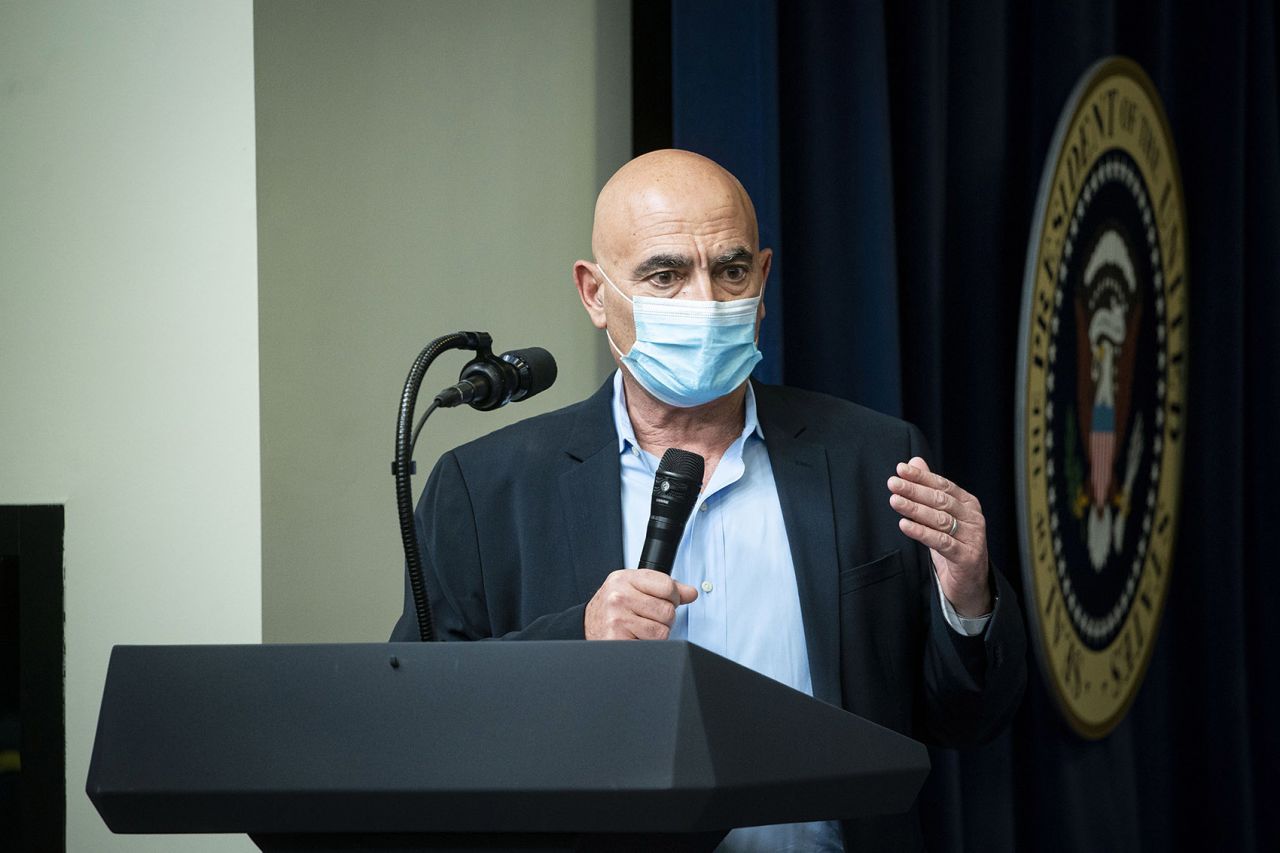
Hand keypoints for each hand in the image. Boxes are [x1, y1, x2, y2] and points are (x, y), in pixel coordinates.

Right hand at [584, 569, 698, 639]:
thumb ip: (664, 587)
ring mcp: (617, 618)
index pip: (667, 585)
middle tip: (649, 618)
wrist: (586, 625)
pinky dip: (647, 645)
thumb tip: (691, 592)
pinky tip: (635, 638)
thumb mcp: (635, 587)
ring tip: (641, 629)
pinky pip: (651, 645)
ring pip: (662, 631)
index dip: (673, 597)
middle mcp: (619, 596)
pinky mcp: (617, 639)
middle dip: (664, 619)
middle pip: (668, 611)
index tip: (666, 601)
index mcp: (625, 578)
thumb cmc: (613, 606)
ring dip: (657, 634)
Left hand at [887, 456, 991, 616]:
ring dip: (915, 509)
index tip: (900, 469)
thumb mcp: (941, 517)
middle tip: (893, 483)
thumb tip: (915, 461)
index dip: (921, 477)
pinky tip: (905, 525)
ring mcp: (973, 538)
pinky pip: (941, 542)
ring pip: (940, 520)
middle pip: (941, 501)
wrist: (971, 584)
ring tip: (895, 501)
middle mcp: (974, 518)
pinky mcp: (966, 557)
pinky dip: (922, 532)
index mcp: (968, 504)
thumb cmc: (953, 546)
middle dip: (915, 490)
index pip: (943, 485)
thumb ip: (929, 489)